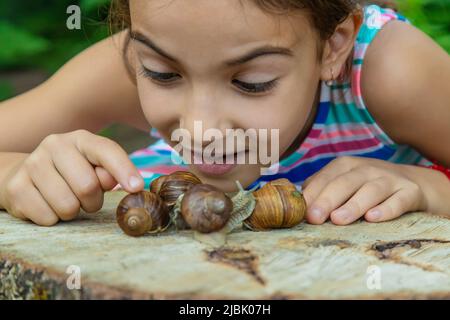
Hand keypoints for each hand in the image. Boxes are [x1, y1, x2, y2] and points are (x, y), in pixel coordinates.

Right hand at [0, 130, 143, 225]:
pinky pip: (47, 218)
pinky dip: (53, 219)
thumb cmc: (70, 173)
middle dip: (92, 202)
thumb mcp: (93, 167)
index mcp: (80, 139)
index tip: (136, 188)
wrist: (23, 175)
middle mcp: (54, 145)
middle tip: (87, 200)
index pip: (107, 151)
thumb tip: (129, 183)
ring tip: (66, 200)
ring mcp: (32, 164)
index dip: (124, 170)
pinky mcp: (16, 187)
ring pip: (67, 206)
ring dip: (72, 212)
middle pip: (87, 186)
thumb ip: (110, 173)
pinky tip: (47, 205)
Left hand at [302, 156, 426, 224]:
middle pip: (345, 183)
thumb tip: (297, 203)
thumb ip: (321, 189)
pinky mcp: (410, 192)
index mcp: (346, 165)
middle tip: (314, 217)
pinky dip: (386, 209)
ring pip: (370, 191)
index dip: (313, 194)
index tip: (302, 211)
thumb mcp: (344, 183)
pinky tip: (373, 218)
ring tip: (338, 219)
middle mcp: (367, 169)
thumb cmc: (366, 187)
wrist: (413, 184)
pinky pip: (398, 201)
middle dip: (327, 200)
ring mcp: (390, 179)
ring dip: (353, 205)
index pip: (326, 177)